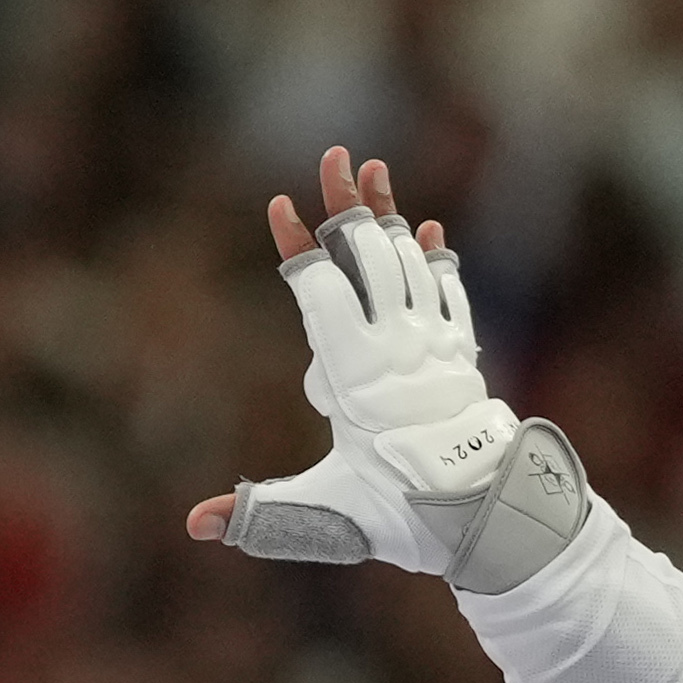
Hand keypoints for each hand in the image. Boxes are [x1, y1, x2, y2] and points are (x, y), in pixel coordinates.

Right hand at [183, 146, 516, 571]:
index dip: (299, 248)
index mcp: (356, 376)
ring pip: (410, 262)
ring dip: (389, 215)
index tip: (280, 206)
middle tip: (335, 156)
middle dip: (347, 206)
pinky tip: (427, 231)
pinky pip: (447, 290)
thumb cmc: (399, 515)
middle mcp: (398, 346)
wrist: (487, 517)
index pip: (321, 294)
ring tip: (373, 170)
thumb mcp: (324, 514)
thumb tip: (195, 526)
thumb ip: (258, 515)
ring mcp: (433, 343)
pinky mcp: (459, 352)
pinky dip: (434, 258)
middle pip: (370, 257)